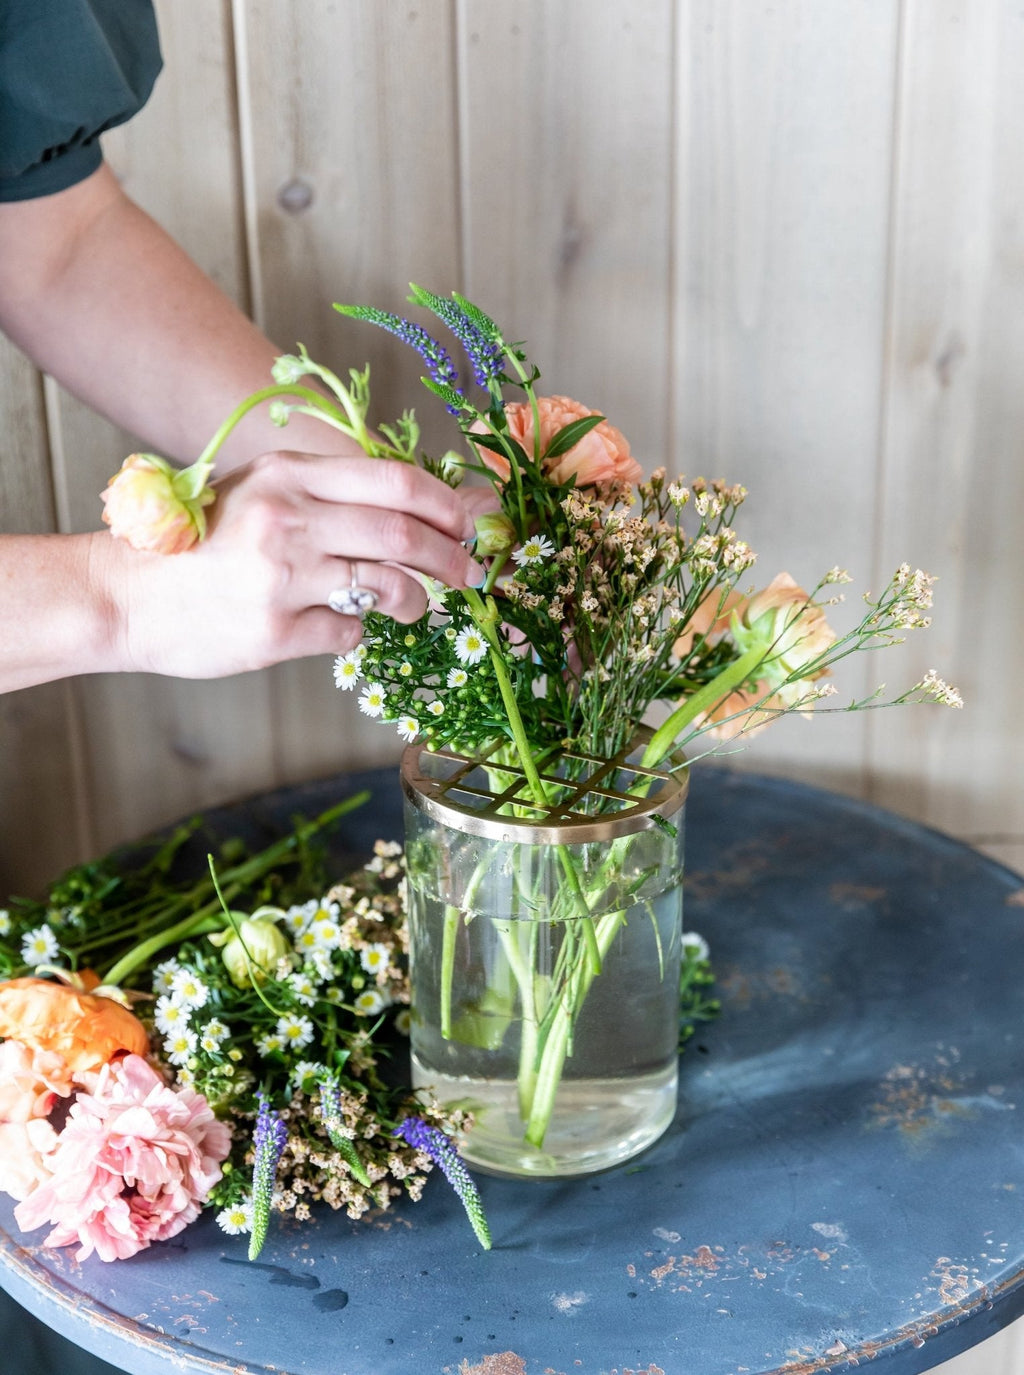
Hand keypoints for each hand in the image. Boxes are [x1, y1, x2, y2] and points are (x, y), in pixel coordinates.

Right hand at [100, 451, 485, 677]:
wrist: (126, 596)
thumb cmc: (199, 544)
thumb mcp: (259, 492)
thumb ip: (326, 493)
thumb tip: (415, 507)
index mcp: (288, 475)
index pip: (395, 482)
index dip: (445, 506)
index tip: (466, 525)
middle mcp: (287, 520)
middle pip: (403, 535)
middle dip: (451, 558)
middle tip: (467, 574)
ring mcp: (281, 579)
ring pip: (388, 588)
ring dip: (415, 600)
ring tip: (413, 605)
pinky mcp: (274, 633)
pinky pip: (349, 634)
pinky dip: (358, 633)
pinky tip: (339, 627)